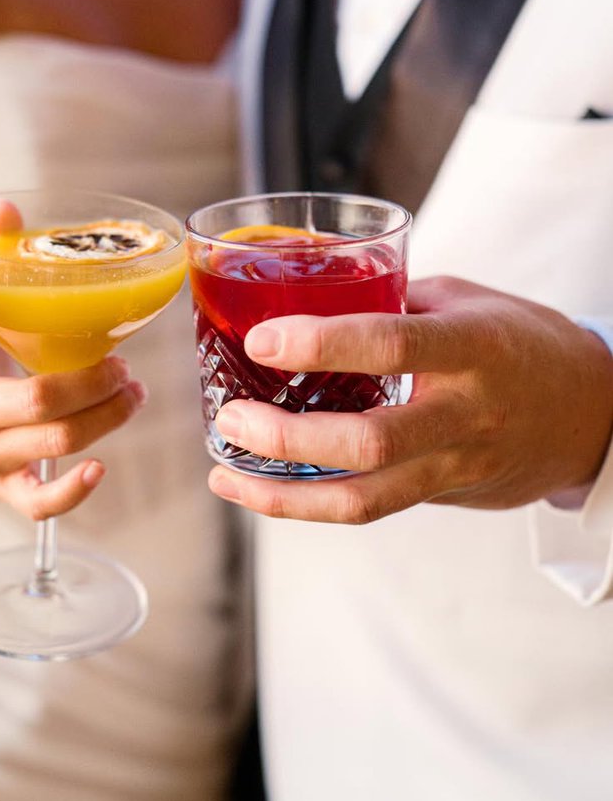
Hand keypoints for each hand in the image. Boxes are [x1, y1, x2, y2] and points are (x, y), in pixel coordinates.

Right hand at [0, 281, 144, 519]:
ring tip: (132, 393)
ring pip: (51, 443)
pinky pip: (39, 503)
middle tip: (119, 364)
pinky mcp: (2, 489)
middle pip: (32, 400)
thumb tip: (8, 215)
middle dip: (88, 382)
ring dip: (103, 418)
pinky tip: (101, 466)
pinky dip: (73, 490)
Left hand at [208, 277, 612, 522]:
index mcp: (471, 345)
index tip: (262, 339)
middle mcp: (465, 412)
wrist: (590, 412)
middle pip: (369, 443)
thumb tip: (303, 293)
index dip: (320, 343)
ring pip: (364, 499)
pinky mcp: (444, 494)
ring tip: (225, 474)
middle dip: (288, 440)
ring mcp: (457, 463)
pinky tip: (260, 492)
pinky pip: (371, 508)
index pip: (390, 343)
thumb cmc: (517, 340)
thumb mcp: (462, 299)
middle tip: (231, 419)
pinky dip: (308, 505)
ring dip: (284, 494)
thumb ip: (390, 300)